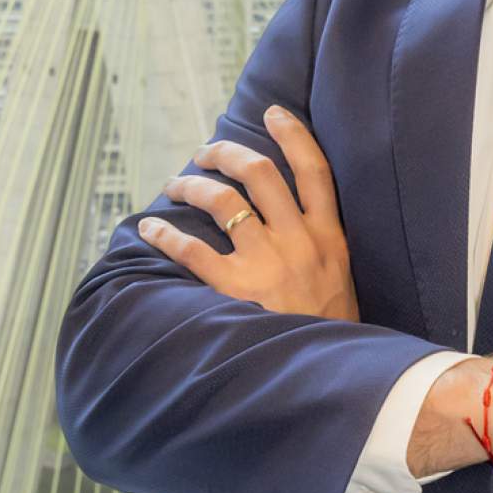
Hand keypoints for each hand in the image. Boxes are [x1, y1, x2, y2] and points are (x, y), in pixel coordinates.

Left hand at [137, 106, 359, 321]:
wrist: (326, 379)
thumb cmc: (329, 333)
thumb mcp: (341, 280)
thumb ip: (321, 248)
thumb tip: (294, 219)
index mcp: (329, 236)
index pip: (315, 169)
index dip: (293, 135)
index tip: (273, 113)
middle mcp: (298, 240)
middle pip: (260, 173)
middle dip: (227, 152)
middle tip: (207, 151)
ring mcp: (267, 263)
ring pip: (224, 201)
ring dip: (193, 185)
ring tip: (176, 183)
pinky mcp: (235, 291)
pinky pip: (192, 250)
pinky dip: (166, 234)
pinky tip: (151, 228)